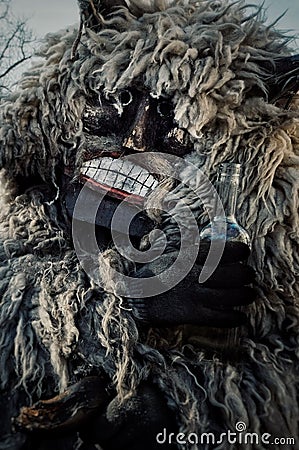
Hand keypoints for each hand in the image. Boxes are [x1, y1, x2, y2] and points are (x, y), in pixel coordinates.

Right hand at [126, 241, 255, 327]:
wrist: (133, 295)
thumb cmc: (155, 272)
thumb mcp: (172, 254)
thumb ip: (193, 251)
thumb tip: (217, 247)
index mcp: (186, 256)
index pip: (218, 250)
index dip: (237, 250)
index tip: (245, 252)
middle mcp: (191, 274)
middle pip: (229, 274)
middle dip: (245, 274)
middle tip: (250, 275)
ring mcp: (191, 295)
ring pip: (228, 296)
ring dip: (245, 295)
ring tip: (251, 294)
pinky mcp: (189, 314)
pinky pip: (218, 318)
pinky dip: (233, 318)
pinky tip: (241, 316)